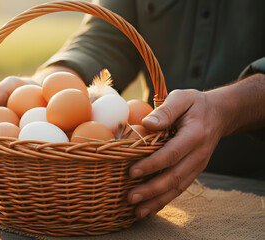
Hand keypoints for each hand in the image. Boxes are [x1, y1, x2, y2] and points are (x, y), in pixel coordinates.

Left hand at [127, 89, 225, 217]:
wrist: (219, 114)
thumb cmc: (194, 104)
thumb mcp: (182, 98)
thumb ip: (165, 111)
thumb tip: (146, 124)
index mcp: (195, 135)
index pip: (172, 153)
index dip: (152, 164)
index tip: (132, 171)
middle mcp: (198, 154)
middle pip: (174, 176)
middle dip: (152, 189)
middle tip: (131, 197)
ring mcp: (197, 165)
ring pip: (178, 187)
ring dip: (157, 201)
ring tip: (138, 211)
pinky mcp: (193, 171)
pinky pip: (180, 188)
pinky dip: (165, 200)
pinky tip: (149, 209)